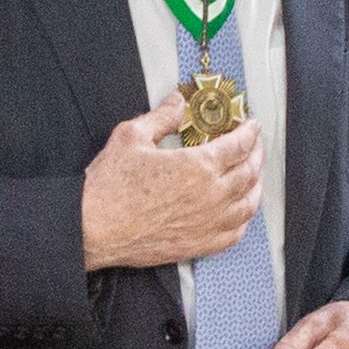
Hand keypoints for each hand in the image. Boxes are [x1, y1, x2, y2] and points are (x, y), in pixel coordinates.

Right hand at [80, 92, 260, 269]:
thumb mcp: (131, 137)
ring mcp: (207, 223)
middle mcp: (211, 196)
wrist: (92, 229)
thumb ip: (161, 117)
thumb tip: (177, 103)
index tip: (250, 126)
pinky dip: (243, 219)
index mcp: (198, 166)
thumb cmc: (108, 188)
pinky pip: (234, 233)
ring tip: (253, 176)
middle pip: (249, 172)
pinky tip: (240, 211)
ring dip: (256, 186)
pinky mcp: (198, 245)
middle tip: (254, 145)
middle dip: (256, 154)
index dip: (249, 132)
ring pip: (248, 204)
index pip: (238, 145)